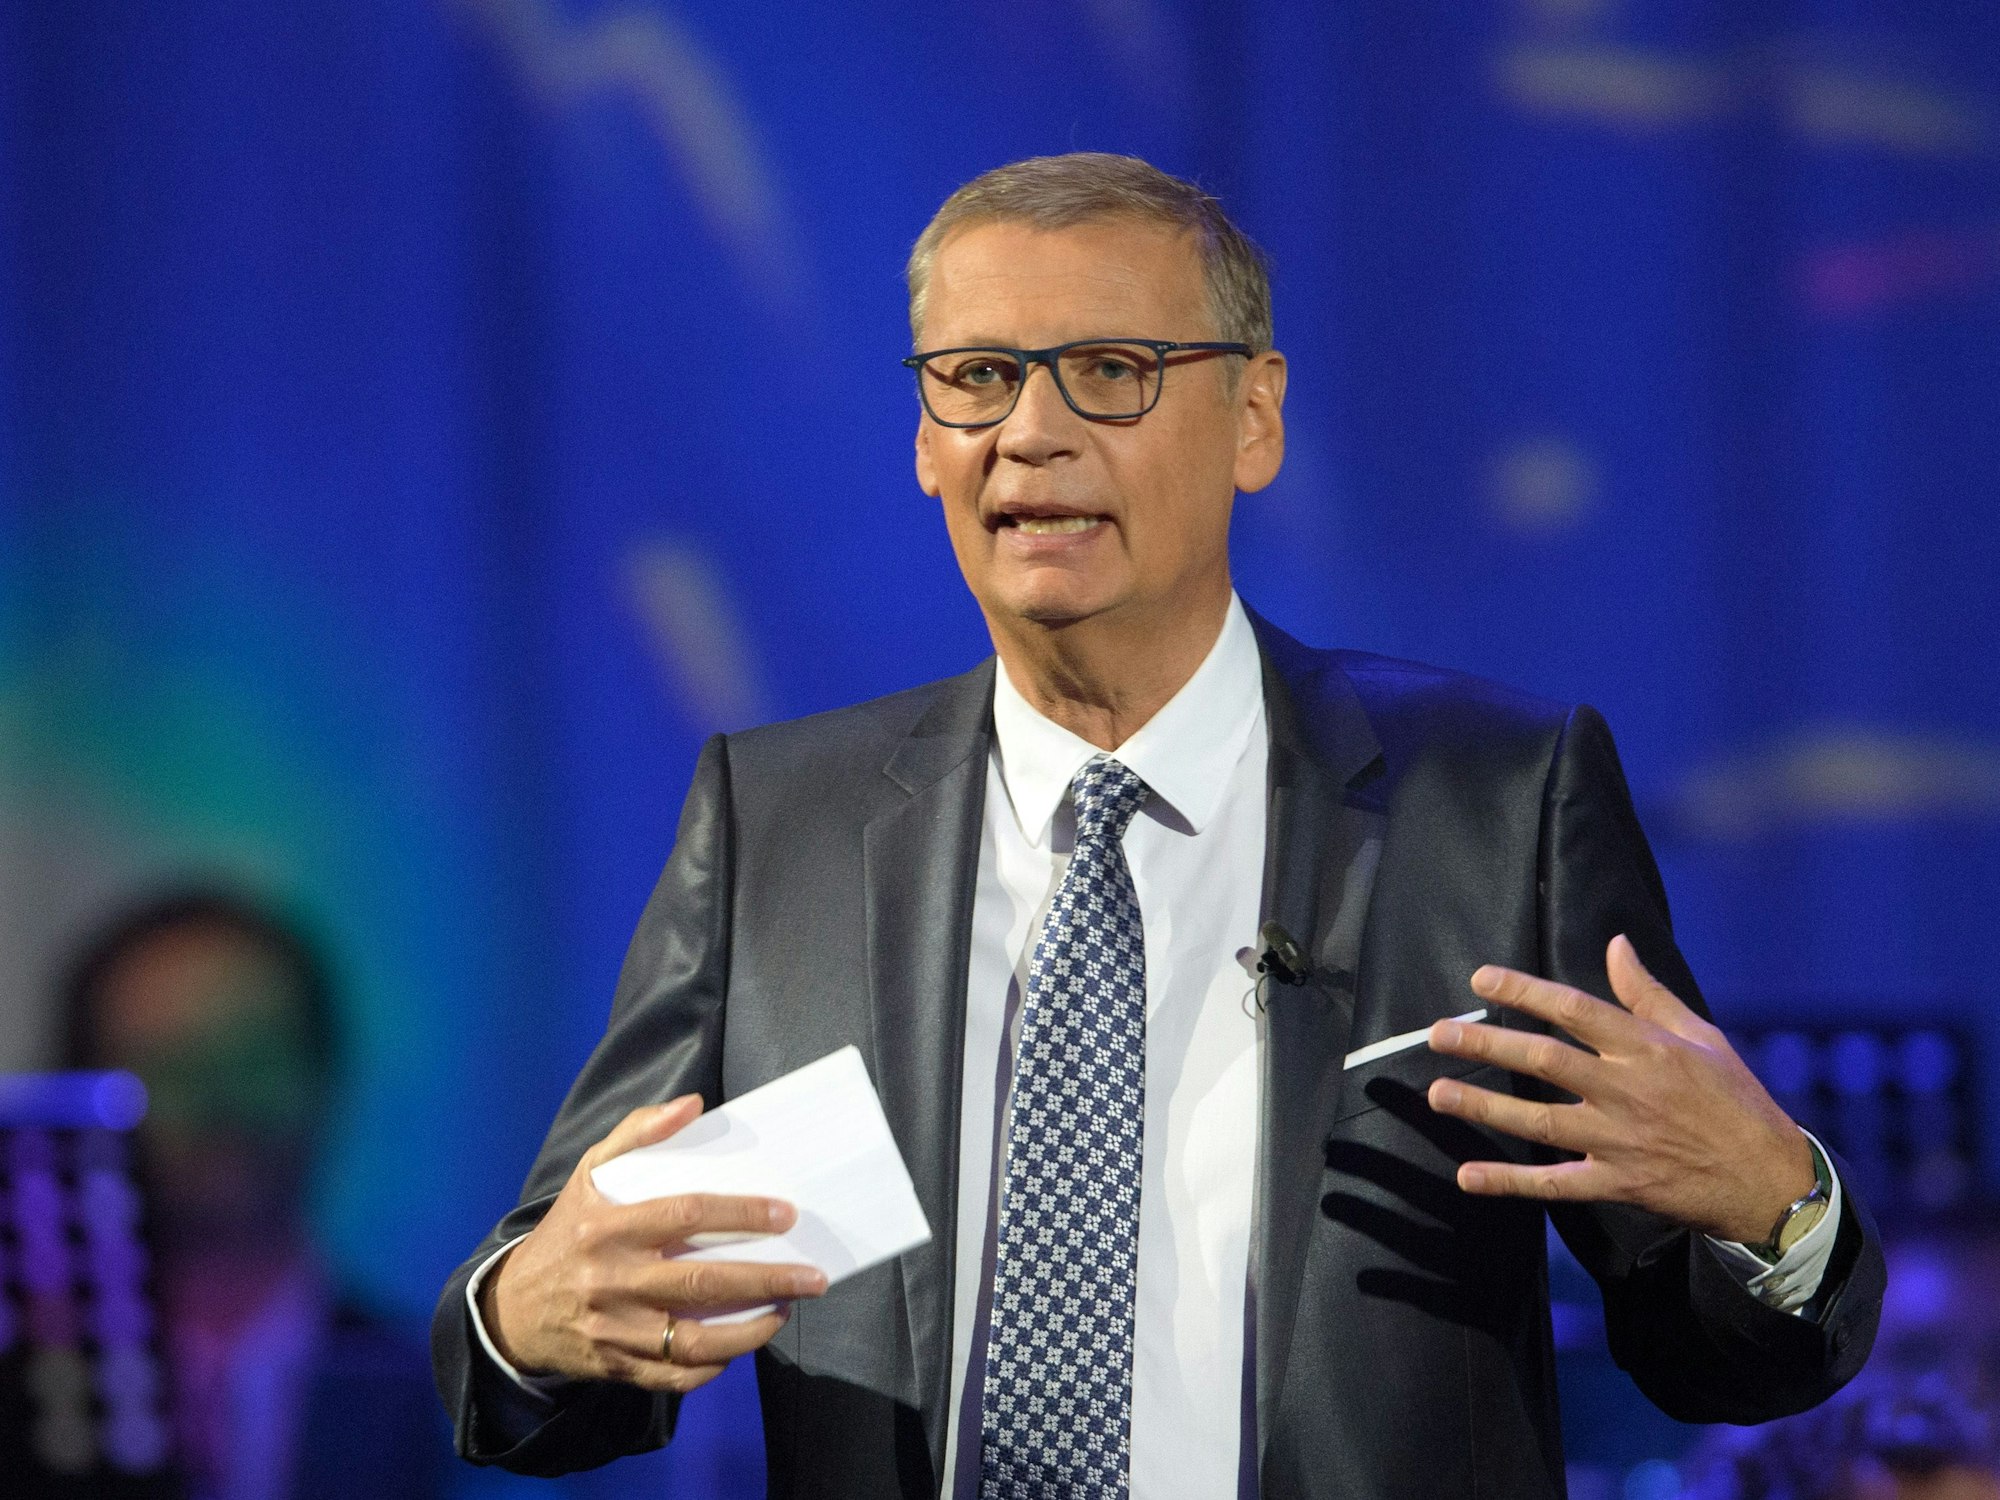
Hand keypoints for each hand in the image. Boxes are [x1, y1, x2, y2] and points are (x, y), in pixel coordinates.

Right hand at [480, 1096, 827, 1393]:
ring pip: (693, 1340)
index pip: (685, 1215)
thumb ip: (639, 1131)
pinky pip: (675, 1377)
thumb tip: (693, 1106)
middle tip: (812, 1276)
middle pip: (701, 1283)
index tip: (785, 1215)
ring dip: (750, 1330)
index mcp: (607, 1227)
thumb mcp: (590, 1172)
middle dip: (766, 1279)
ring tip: (786, 1309)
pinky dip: (714, 1366)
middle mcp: (610, 1280)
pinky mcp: (616, 1367)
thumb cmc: (569, 1229)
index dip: (740, 1214)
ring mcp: (614, 1330)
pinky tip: (742, 1343)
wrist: (513, 1308)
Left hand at [1423, 935, 1815, 1242]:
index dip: (1525, 991)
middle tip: (1438, 1035)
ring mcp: (1621, 1141)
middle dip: (1487, 1045)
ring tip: (1438, 1094)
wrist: (1771, 1181)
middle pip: (1545, 1060)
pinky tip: (1470, 1176)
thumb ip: (1648, 994)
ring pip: (1540, 1122)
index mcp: (1648, 1049)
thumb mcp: (1701, 1036)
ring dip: (1485, 1107)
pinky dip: (1511, 1182)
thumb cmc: (1736, 1100)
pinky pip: (1556, 1184)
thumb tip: (1616, 944)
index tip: (1482, 979)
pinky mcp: (1619, 1184)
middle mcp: (1628, 1091)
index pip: (1575, 1010)